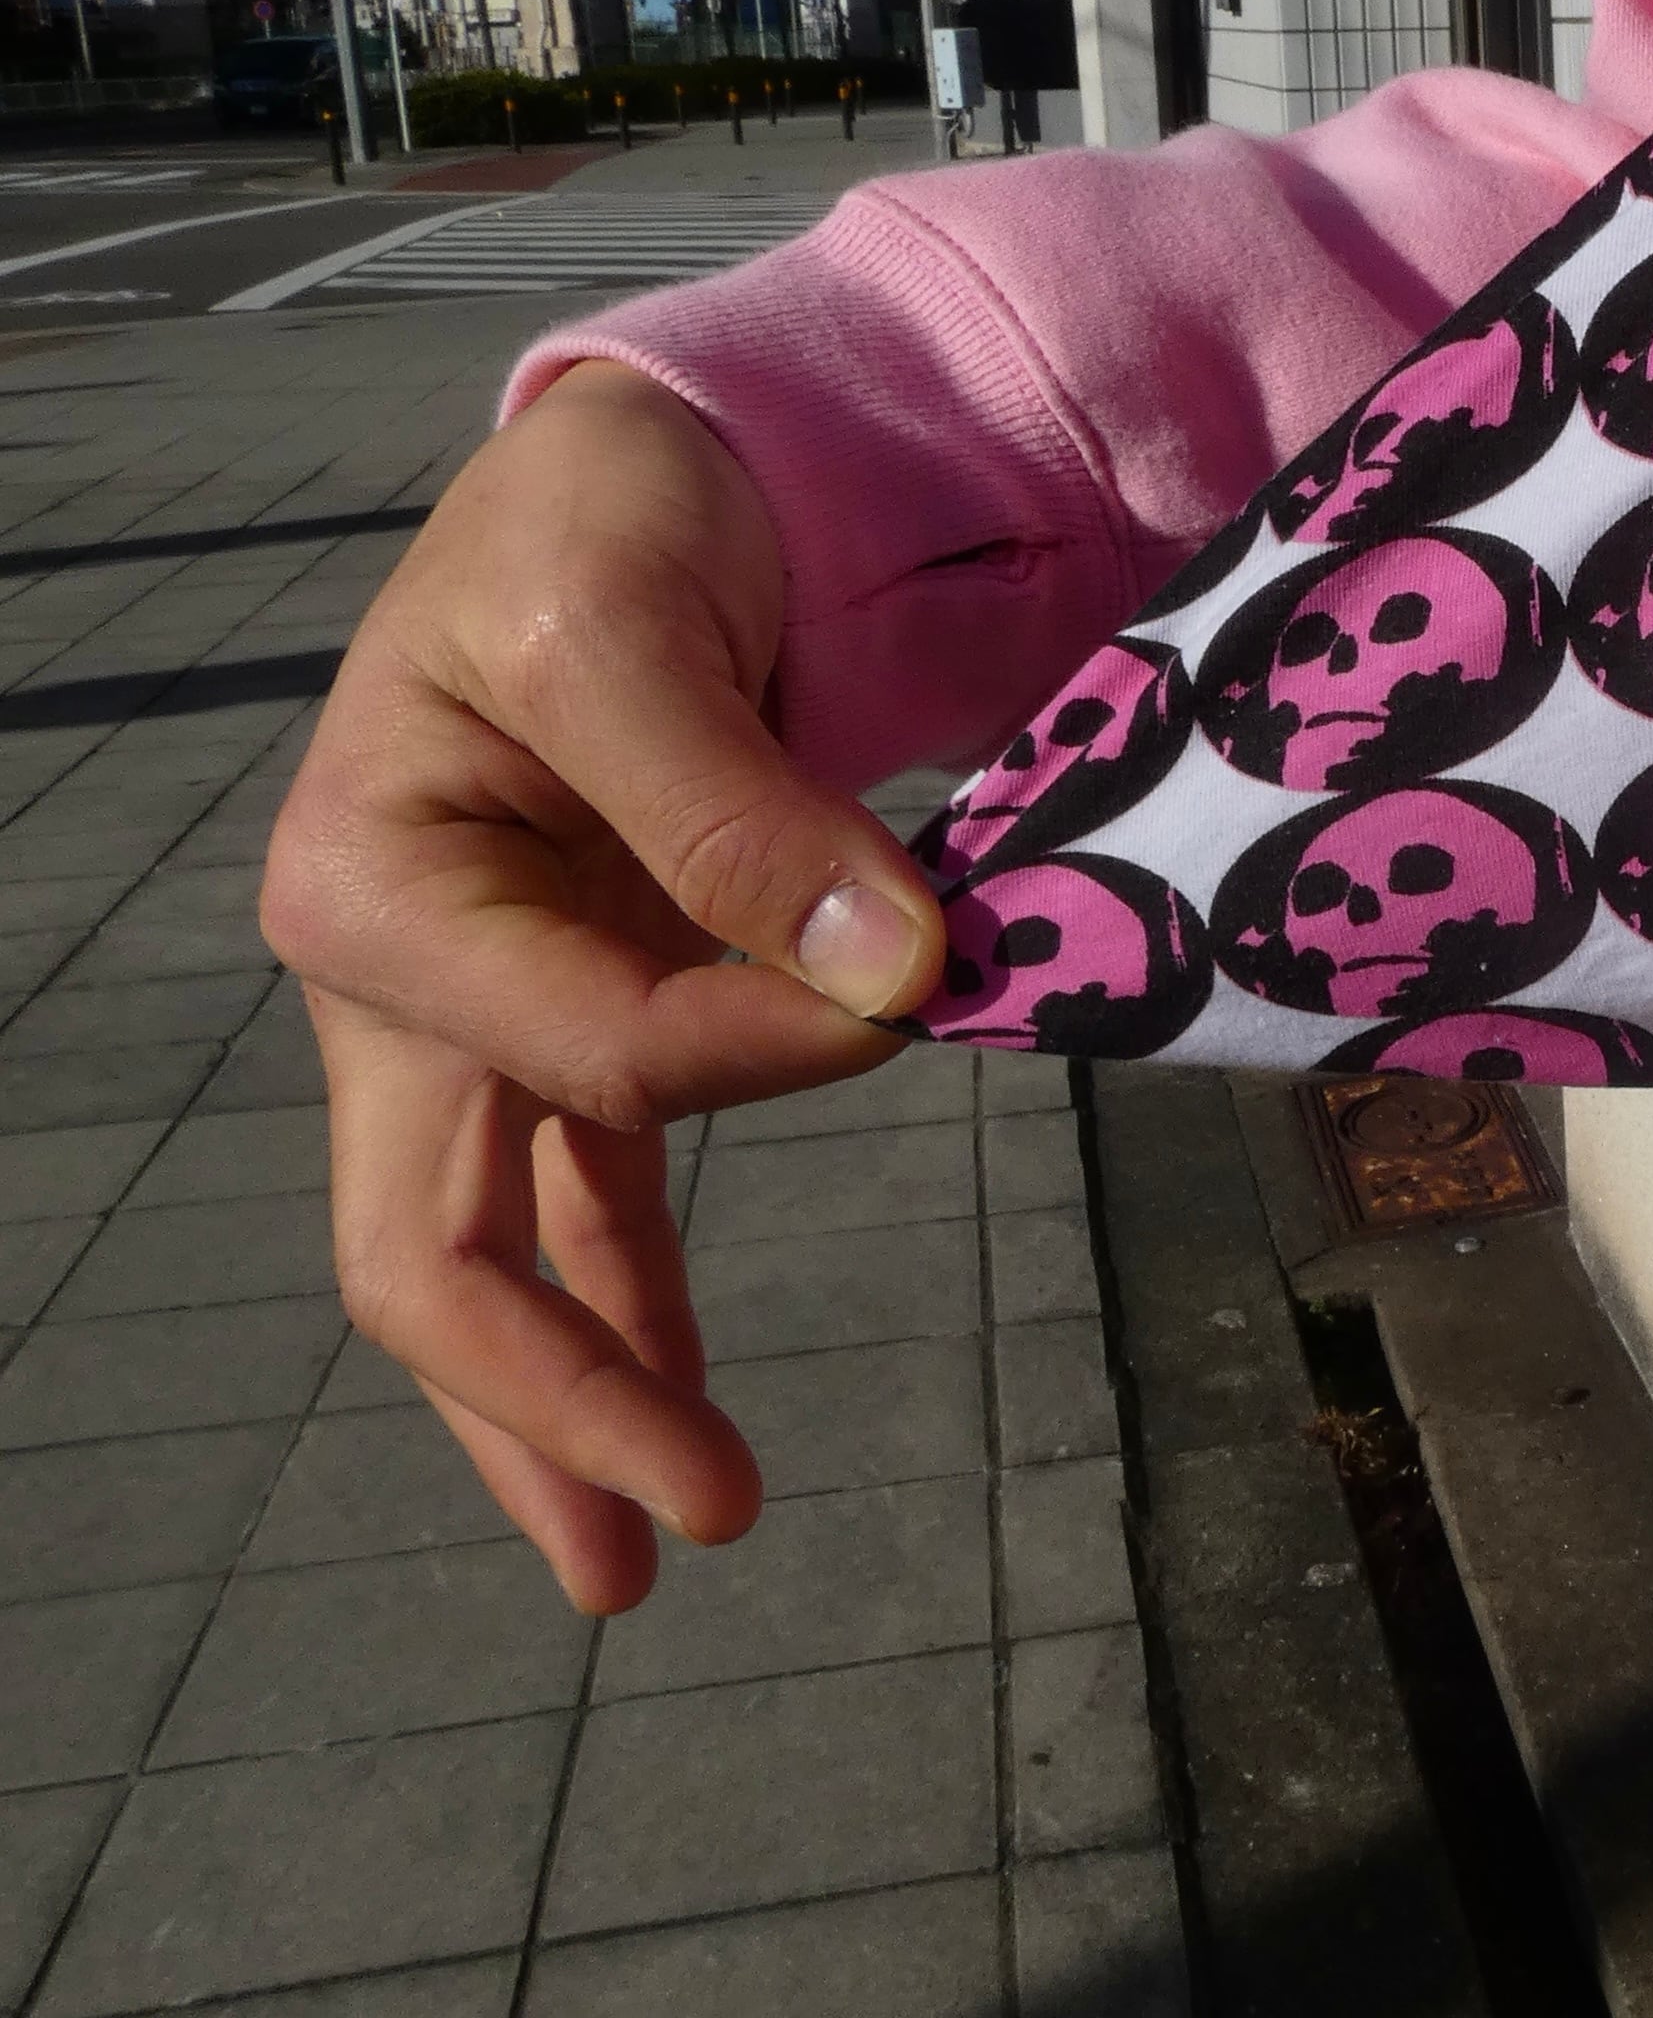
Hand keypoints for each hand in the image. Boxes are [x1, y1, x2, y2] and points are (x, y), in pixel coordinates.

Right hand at [260, 360, 947, 1614]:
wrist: (640, 466)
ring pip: (503, 1254)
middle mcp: (401, 974)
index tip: (915, 997)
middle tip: (684, 1530)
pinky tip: (688, 1409)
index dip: (751, 1045)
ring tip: (659, 1550)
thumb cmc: (606, 517)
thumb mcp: (636, 617)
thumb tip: (887, 975)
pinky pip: (588, 1193)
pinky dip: (637, 1303)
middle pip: (434, 1248)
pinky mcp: (569, 1011)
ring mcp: (480, 1008)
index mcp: (373, 882)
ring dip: (582, 1399)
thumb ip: (737, 808)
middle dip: (551, 1403)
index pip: (579, 1042)